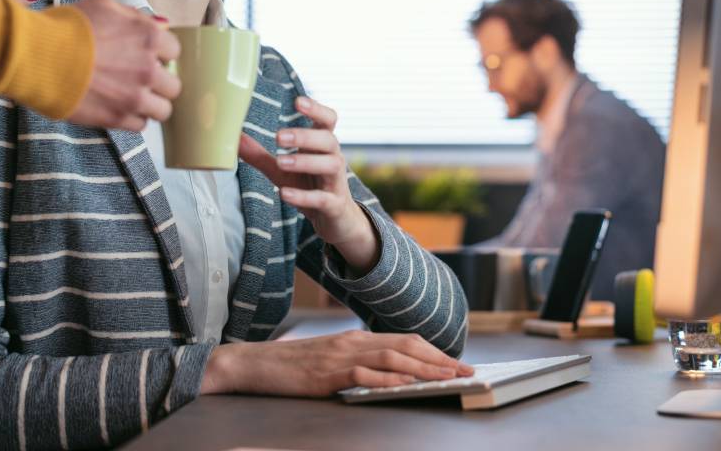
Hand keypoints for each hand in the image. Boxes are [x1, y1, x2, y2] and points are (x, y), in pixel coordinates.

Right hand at [64, 0, 180, 130]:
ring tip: (132, 97)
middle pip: (173, 85)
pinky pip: (140, 125)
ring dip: (150, 104)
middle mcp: (149, 69)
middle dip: (159, 82)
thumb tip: (159, 24)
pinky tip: (119, 107)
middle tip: (140, 79)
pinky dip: (133, 118)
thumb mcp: (104, 5)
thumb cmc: (67, 26)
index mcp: (149, 37)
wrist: (37, 56)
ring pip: (163, 110)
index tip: (147, 56)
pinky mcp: (117, 118)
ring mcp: (135, 97)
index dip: (160, 54)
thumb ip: (136, 16)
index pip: (174, 52)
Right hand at [200, 330, 473, 395]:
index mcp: (355, 337)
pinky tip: (406, 383)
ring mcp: (340, 355)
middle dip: (440, 359)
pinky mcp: (327, 372)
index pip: (404, 339)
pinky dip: (388, 377)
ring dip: (424, 368)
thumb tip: (391, 371)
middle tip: (466, 371)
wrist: (253, 364)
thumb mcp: (330, 359)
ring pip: (392, 357)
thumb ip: (359, 361)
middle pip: (405, 345)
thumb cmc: (292, 366)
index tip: (457, 362)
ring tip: (448, 378)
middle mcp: (352, 340)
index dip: (434, 350)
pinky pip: (364, 373)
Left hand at [238, 96, 378, 273]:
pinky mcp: (334, 205)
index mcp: (322, 145)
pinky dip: (305, 196)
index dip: (316, 109)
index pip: (328, 120)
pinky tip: (285, 193)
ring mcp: (336, 182)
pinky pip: (323, 198)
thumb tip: (235, 138)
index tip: (297, 101)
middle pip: (328, 140)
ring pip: (330, 165)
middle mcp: (333, 158)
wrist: (335, 219)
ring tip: (281, 162)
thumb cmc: (309, 186)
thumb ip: (260, 155)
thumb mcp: (281, 171)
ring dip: (305, 162)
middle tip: (279, 137)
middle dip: (305, 136)